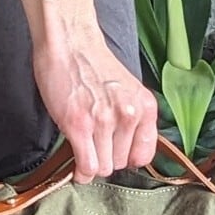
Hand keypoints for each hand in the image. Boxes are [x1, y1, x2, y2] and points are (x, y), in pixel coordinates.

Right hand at [33, 26, 159, 181]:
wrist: (69, 42)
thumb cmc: (92, 63)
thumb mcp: (127, 89)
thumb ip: (132, 117)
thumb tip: (125, 150)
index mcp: (145, 107)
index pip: (144, 155)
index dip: (126, 157)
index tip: (115, 153)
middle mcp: (129, 115)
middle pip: (120, 164)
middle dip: (106, 158)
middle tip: (93, 145)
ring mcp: (104, 122)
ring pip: (103, 167)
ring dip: (91, 164)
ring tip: (83, 149)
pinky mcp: (79, 126)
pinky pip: (86, 165)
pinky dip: (81, 172)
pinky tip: (76, 167)